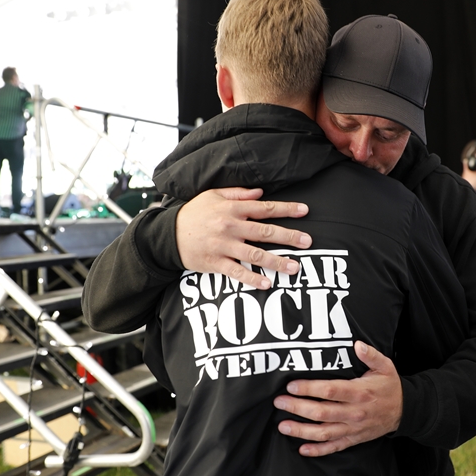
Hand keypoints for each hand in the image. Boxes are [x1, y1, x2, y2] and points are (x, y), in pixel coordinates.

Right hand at [176, 187, 311, 288]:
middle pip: (265, 232)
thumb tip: (260, 192)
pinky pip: (236, 272)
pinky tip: (267, 283)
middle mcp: (230, 226)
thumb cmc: (194, 213)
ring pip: (255, 255)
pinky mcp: (214, 263)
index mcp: (232, 208)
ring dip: (277, 261)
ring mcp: (223, 246)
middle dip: (289, 236)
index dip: (286, 209)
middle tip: (308, 242)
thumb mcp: (213, 195)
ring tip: (295, 267)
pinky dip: (252, 279)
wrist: (167, 235)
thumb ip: (238, 193)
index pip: (264, 208)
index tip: (305, 210)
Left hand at [273, 341, 402, 455]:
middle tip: (279, 402)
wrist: (405, 411)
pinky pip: (334, 447)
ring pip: (323, 432)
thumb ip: (370, 354)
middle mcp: (354, 412)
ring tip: (283, 425)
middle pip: (321, 412)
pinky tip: (302, 449)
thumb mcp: (385, 365)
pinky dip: (318, 450)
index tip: (291, 385)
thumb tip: (357, 344)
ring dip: (301, 430)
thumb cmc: (390, 386)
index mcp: (360, 392)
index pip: (330, 391)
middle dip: (297, 407)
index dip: (309, 389)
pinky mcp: (354, 439)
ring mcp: (353, 428)